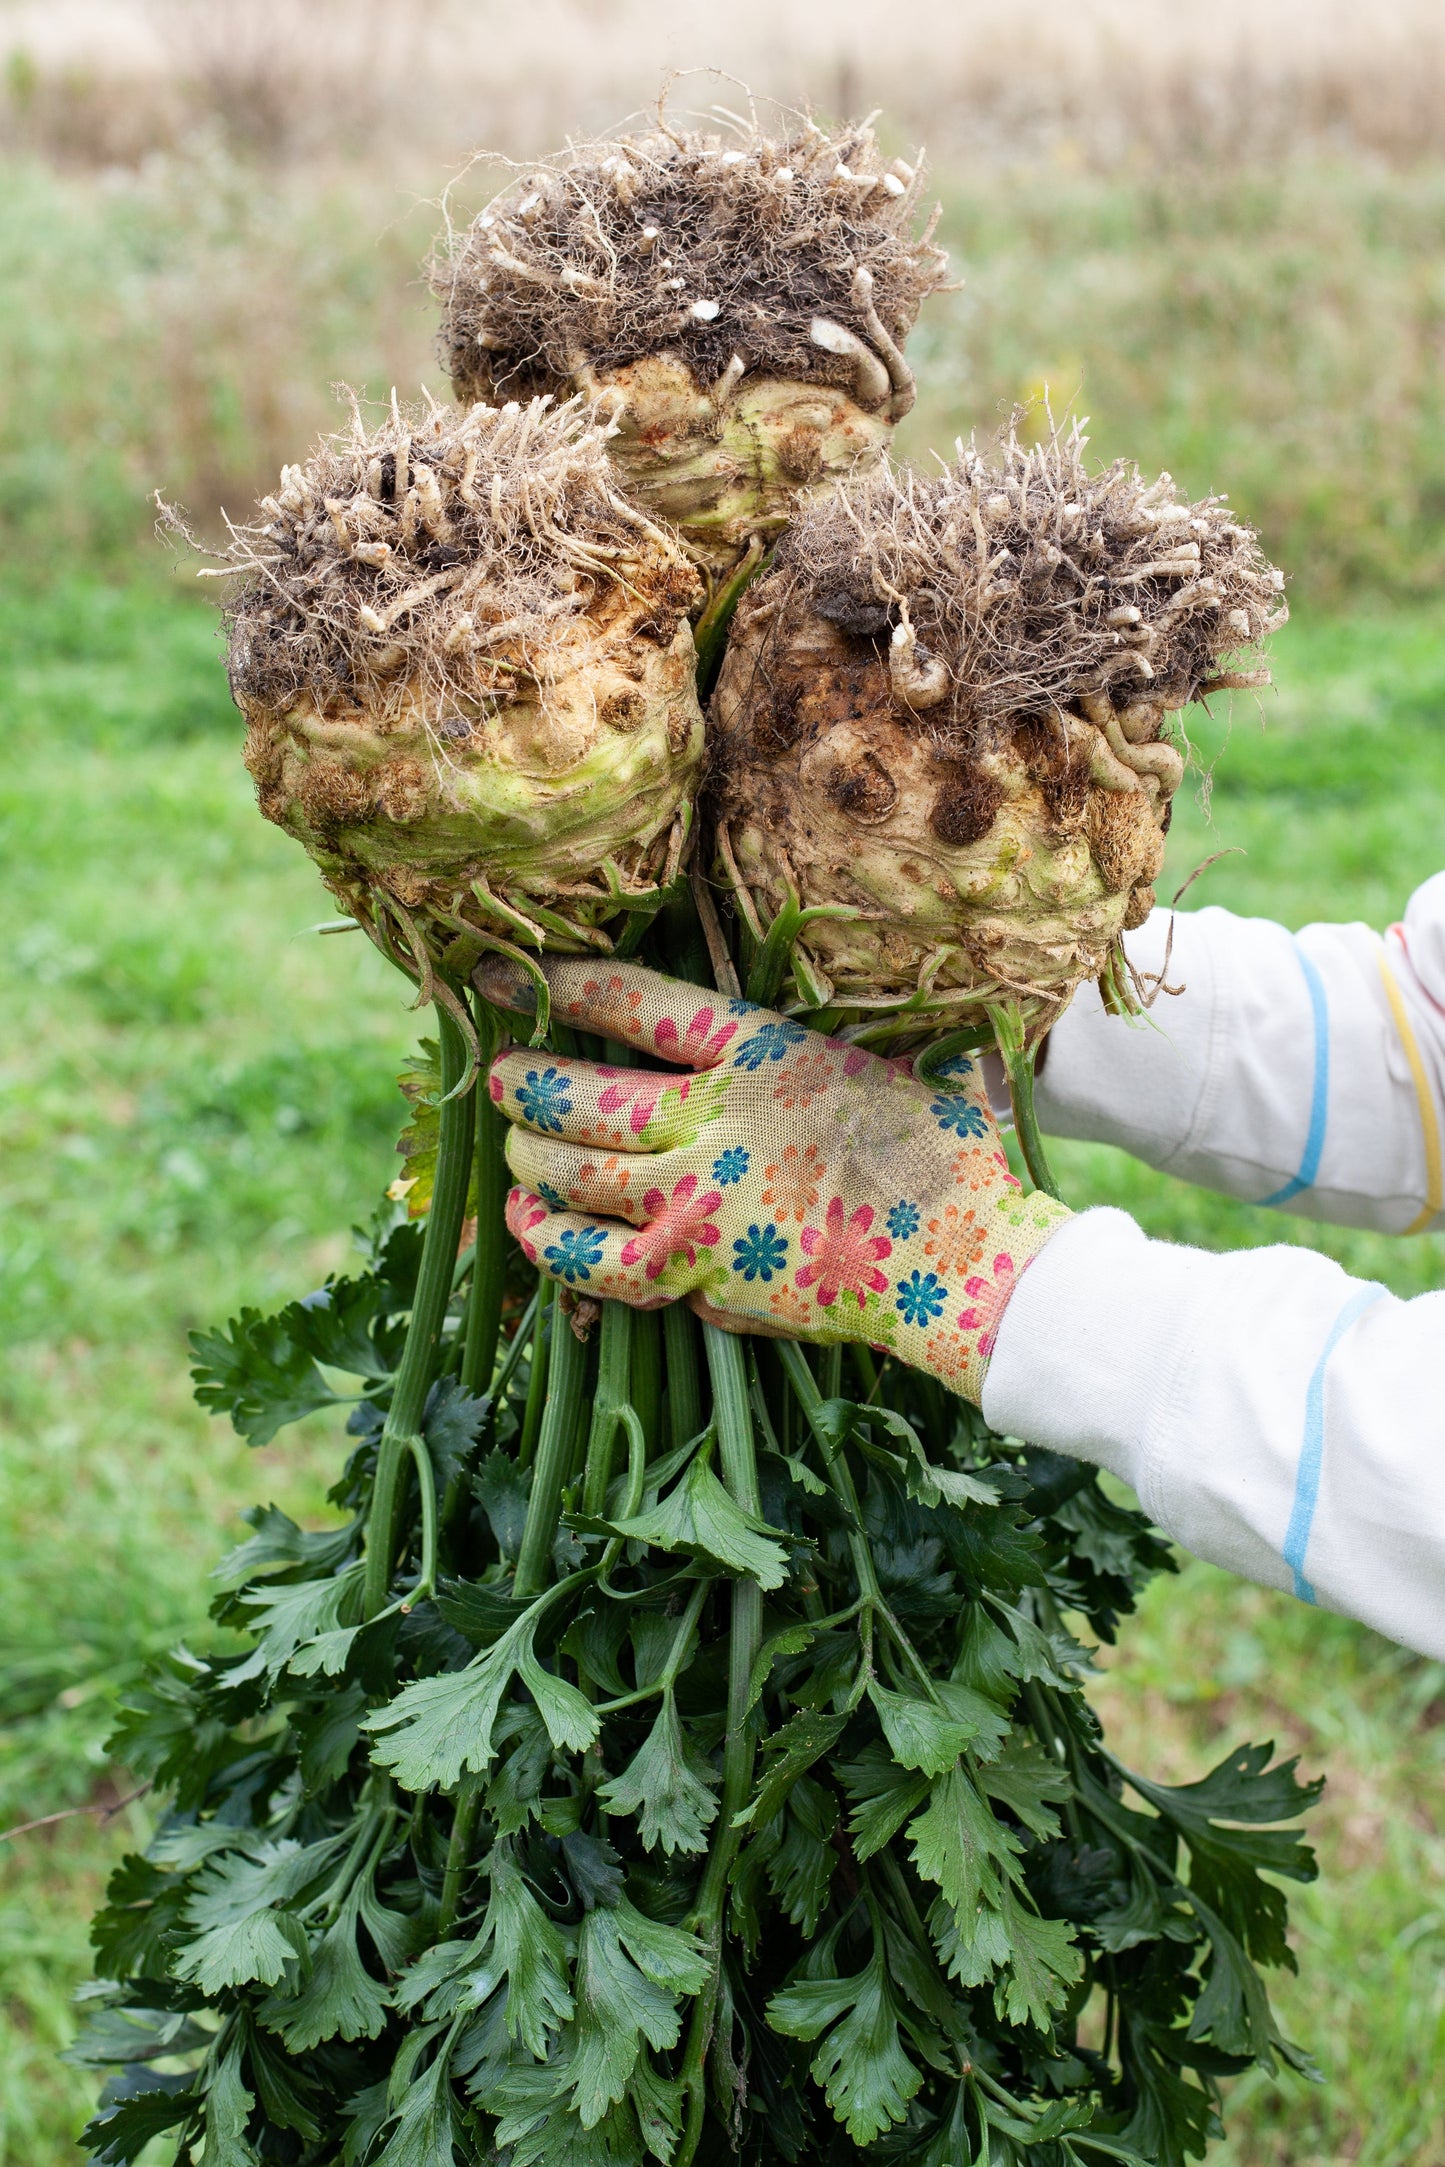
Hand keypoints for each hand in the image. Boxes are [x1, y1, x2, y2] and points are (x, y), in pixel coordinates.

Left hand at [484, 959, 1069, 1401]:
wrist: (960, 1259)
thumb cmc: (939, 1156)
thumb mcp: (874, 1063)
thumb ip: (801, 1054)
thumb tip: (761, 1040)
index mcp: (758, 1052)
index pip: (634, 1001)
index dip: (564, 983)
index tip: (513, 976)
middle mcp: (710, 1119)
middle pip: (577, 1092)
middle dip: (523, 1079)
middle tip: (502, 1074)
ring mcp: (692, 1200)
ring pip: (567, 1169)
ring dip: (525, 1150)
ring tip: (512, 1138)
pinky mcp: (692, 1272)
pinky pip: (586, 1257)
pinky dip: (543, 1236)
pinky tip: (525, 1217)